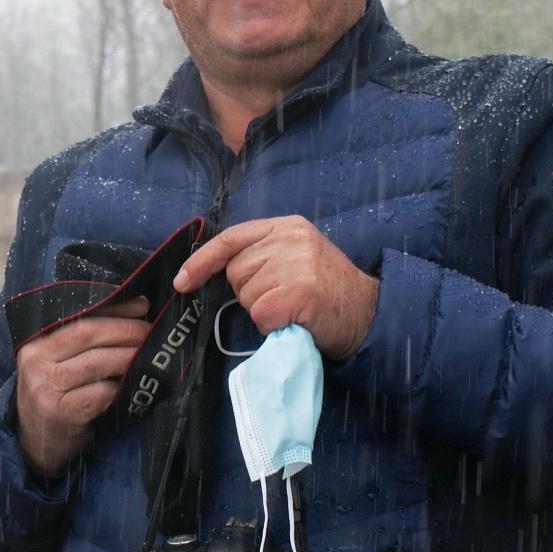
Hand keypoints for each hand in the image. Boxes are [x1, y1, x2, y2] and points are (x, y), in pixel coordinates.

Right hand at [13, 297, 149, 475]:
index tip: (142, 306)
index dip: (114, 310)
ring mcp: (47, 388)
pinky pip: (101, 393)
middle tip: (150, 332)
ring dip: (128, 357)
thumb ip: (84, 341)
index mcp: (36, 344)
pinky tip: (127, 387)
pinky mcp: (62, 413)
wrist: (33, 444)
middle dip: (126, 330)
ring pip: (98, 363)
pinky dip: (118, 388)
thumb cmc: (54, 396)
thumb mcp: (58, 364)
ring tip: (147, 355)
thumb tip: (135, 309)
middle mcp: (37, 362)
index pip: (80, 318)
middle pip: (89, 335)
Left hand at [172, 217, 376, 360]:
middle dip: (249, 292)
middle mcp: (291, 239)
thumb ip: (264, 254)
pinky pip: (261, 315)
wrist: (370, 313)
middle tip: (283, 297)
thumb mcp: (298, 255)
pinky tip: (295, 320)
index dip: (202, 261)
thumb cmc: (328, 290)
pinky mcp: (301, 292)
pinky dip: (273, 325)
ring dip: (263, 310)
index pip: (231, 238)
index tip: (183, 281)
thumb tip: (216, 269)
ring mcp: (297, 264)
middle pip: (236, 271)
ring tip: (293, 307)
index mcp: (286, 226)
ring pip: (247, 295)